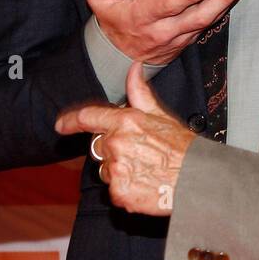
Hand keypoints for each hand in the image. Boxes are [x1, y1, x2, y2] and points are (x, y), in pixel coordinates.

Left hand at [54, 62, 194, 215]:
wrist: (198, 180)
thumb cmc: (182, 147)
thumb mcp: (161, 115)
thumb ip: (140, 92)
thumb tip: (134, 67)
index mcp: (125, 122)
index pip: (88, 117)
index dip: (70, 121)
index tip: (60, 125)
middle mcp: (116, 144)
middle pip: (100, 148)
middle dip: (114, 152)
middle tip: (141, 157)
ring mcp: (116, 169)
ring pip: (107, 171)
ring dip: (121, 173)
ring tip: (146, 173)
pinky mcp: (119, 193)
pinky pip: (115, 192)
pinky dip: (127, 192)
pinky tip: (145, 187)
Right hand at [77, 0, 251, 64]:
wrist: (117, 60)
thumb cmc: (110, 24)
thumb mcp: (98, 0)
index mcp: (143, 18)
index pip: (168, 8)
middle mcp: (165, 31)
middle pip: (199, 17)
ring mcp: (179, 38)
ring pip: (208, 20)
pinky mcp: (187, 41)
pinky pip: (208, 23)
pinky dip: (221, 5)